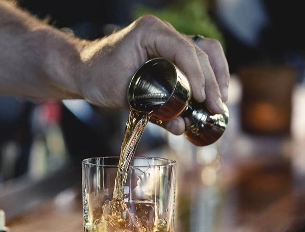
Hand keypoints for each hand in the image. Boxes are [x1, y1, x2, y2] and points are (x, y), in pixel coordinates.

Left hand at [76, 15, 229, 134]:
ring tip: (220, 101)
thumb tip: (181, 127)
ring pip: (205, 52)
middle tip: (216, 107)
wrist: (85, 70)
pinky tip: (213, 93)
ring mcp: (168, 41)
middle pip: (201, 52)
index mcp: (150, 32)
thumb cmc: (97, 76)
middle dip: (212, 82)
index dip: (198, 75)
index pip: (184, 50)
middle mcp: (163, 32)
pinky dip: (209, 74)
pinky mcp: (170, 53)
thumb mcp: (122, 95)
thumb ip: (152, 111)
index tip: (201, 99)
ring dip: (217, 75)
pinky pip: (197, 59)